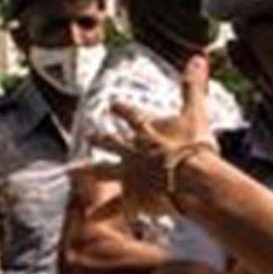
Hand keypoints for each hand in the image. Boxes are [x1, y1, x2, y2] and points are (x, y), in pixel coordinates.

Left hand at [84, 56, 217, 220]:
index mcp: (145, 129)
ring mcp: (128, 174)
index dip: (121, 108)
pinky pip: (114, 206)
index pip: (129, 114)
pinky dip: (103, 211)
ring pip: (103, 171)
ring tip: (74, 172)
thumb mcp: (196, 112)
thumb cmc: (194, 146)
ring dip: (89, 172)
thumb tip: (198, 57)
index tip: (112, 104)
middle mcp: (131, 150)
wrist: (192, 179)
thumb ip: (193, 85)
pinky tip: (90, 216)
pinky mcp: (132, 197)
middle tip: (87, 135)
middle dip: (99, 138)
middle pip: (110, 142)